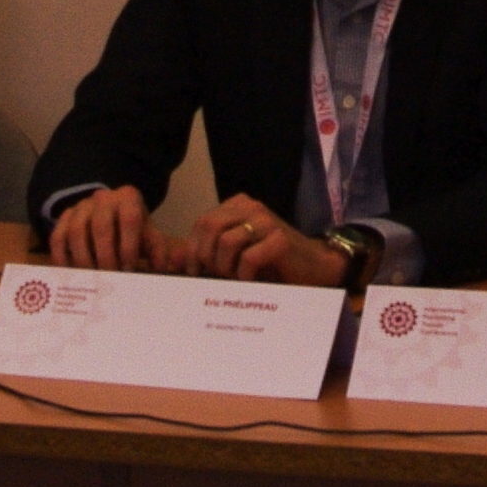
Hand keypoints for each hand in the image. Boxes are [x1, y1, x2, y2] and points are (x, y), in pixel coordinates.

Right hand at [47, 184, 172, 271]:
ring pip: (77, 231)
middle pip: (101, 226)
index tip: (129, 270)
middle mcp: (103, 198)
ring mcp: (81, 206)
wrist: (111, 216)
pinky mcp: (64, 218)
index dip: (129, 246)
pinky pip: (57, 237)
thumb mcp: (148, 236)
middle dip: (105, 256)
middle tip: (108, 279)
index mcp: (128, 198)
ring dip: (83, 259)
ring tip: (91, 280)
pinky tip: (69, 275)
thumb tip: (162, 270)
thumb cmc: (132, 232)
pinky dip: (62, 258)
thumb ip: (158, 251)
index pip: (130, 219)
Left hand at [169, 193, 349, 287]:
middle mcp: (251, 207)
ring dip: (225, 268)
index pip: (202, 222)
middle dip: (205, 256)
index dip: (193, 250)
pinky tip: (251, 281)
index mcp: (238, 206)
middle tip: (214, 276)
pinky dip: (244, 275)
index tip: (196, 273)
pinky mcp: (279, 241)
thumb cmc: (271, 263)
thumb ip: (207, 252)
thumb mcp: (234, 254)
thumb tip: (172, 259)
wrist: (314, 267)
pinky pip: (247, 258)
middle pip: (209, 226)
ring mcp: (267, 221)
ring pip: (225, 242)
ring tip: (235, 279)